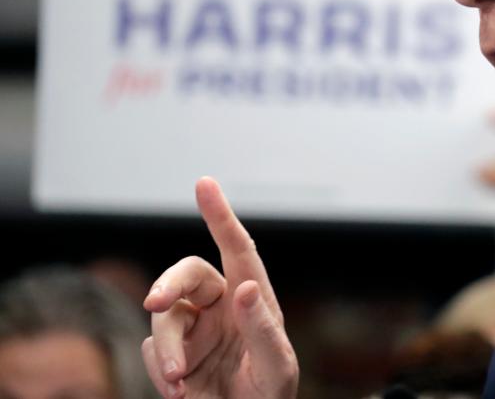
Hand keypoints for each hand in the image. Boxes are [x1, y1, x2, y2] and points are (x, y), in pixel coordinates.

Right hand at [141, 177, 297, 397]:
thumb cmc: (269, 396)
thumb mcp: (278, 368)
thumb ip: (263, 330)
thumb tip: (245, 288)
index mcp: (252, 299)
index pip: (237, 249)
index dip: (220, 216)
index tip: (204, 183)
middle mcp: (220, 307)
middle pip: (187, 275)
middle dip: (167, 283)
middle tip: (154, 303)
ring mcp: (193, 331)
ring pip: (163, 318)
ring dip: (165, 348)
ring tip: (179, 380)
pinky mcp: (170, 356)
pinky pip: (151, 352)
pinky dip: (160, 371)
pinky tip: (182, 394)